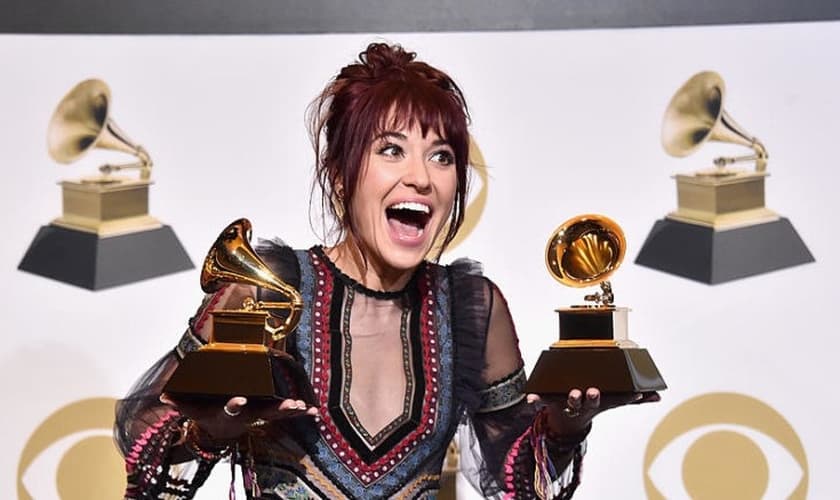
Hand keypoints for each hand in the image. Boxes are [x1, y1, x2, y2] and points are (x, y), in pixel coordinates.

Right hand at [160, 393, 317, 440]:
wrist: (220, 433)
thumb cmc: (207, 415)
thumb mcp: (193, 410)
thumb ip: (180, 402)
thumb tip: (164, 396)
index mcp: (228, 411)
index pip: (231, 407)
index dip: (234, 404)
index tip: (239, 399)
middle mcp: (248, 414)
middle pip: (264, 412)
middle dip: (278, 408)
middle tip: (292, 404)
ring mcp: (260, 415)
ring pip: (279, 412)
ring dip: (294, 410)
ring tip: (307, 407)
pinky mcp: (269, 413)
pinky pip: (287, 413)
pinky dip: (300, 413)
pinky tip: (314, 411)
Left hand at [528, 388, 659, 438]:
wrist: (566, 424)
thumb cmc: (590, 405)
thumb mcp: (611, 402)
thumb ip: (633, 399)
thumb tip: (657, 396)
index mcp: (597, 402)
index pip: (610, 401)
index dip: (620, 399)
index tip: (627, 394)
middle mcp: (582, 404)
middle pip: (588, 401)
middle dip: (591, 397)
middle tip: (594, 391)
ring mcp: (565, 404)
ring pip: (568, 402)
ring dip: (571, 398)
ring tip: (574, 392)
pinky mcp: (549, 402)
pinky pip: (541, 401)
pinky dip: (535, 400)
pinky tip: (530, 399)